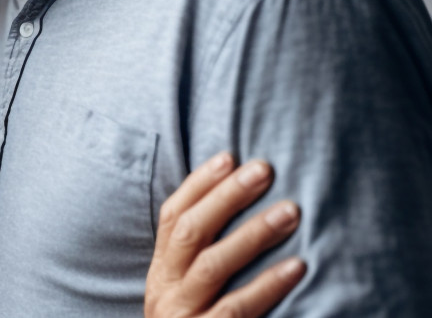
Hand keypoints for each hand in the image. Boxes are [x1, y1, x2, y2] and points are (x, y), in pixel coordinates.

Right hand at [145, 152, 305, 317]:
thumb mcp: (183, 296)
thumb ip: (198, 262)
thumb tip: (232, 209)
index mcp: (159, 273)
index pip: (172, 217)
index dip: (199, 184)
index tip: (229, 155)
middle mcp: (164, 290)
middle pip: (190, 232)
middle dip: (226, 196)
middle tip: (264, 169)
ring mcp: (181, 315)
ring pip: (212, 265)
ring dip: (253, 234)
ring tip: (291, 210)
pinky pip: (236, 309)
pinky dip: (267, 285)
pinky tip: (296, 267)